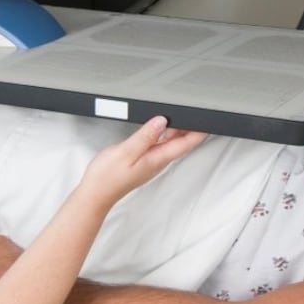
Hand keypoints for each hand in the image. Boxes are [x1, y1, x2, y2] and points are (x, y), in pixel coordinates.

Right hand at [78, 116, 206, 207]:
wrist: (95, 193)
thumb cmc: (107, 177)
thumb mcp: (126, 152)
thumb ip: (145, 136)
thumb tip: (161, 121)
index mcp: (158, 159)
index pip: (185, 144)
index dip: (199, 132)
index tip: (209, 120)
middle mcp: (158, 160)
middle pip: (181, 142)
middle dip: (191, 127)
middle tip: (196, 111)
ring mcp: (151, 160)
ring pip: (170, 143)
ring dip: (178, 129)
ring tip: (182, 113)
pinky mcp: (143, 159)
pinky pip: (159, 144)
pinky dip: (164, 133)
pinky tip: (160, 126)